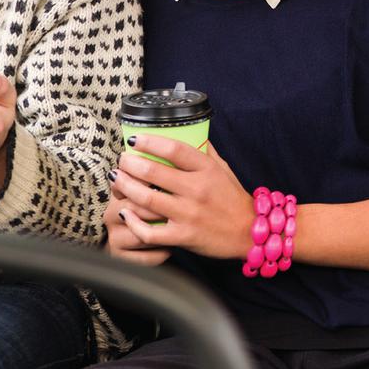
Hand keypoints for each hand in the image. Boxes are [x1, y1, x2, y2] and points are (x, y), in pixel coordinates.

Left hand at [110, 134, 254, 259]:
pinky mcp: (183, 236)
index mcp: (207, 170)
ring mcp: (189, 214)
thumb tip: (190, 132)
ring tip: (117, 179)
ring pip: (147, 199)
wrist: (250, 233)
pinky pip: (150, 232)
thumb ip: (205, 151)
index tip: (134, 139)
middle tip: (122, 160)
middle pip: (154, 173)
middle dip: (130, 163)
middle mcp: (197, 190)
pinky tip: (124, 212)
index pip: (175, 150)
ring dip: (126, 187)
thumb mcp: (223, 169)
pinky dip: (133, 222)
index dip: (150, 142)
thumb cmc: (234, 199)